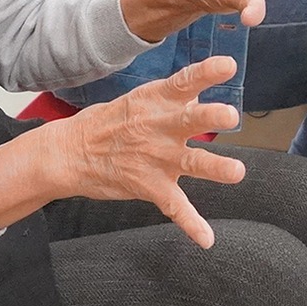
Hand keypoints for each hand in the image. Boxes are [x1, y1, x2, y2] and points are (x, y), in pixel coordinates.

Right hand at [42, 56, 248, 247]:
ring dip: (215, 167)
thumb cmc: (110, 123)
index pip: (184, 81)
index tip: (228, 65)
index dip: (206, 73)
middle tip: (231, 116)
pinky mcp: (150, 186)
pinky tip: (207, 239)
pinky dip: (192, 225)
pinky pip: (174, 208)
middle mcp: (160, 127)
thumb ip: (173, 100)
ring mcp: (156, 158)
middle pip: (189, 119)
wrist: (69, 153)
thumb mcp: (140, 101)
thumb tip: (200, 94)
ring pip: (191, 163)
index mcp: (157, 101)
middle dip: (210, 116)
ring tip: (237, 172)